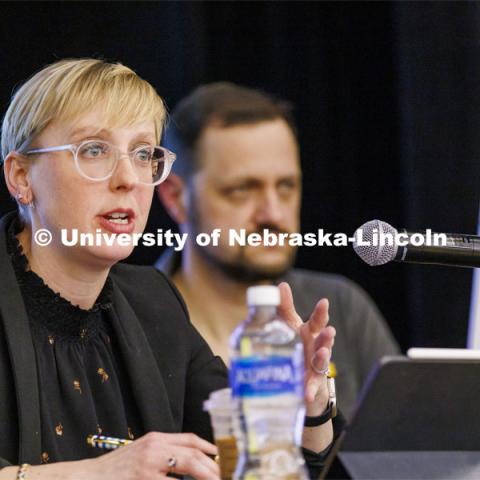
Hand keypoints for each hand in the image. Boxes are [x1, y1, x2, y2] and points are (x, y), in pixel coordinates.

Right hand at [16, 432, 219, 479]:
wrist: (88, 477)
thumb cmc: (118, 469)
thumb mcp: (142, 454)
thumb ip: (164, 454)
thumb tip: (192, 463)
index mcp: (155, 439)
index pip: (188, 439)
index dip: (208, 447)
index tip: (221, 456)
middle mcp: (154, 448)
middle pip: (191, 453)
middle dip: (212, 467)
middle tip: (225, 475)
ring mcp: (148, 465)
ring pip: (186, 466)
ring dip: (204, 476)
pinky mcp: (142, 479)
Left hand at [278, 282, 335, 414]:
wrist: (299, 380)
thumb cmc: (296, 348)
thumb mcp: (289, 327)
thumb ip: (285, 307)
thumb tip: (281, 285)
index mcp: (310, 333)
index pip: (317, 321)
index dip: (321, 312)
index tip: (324, 302)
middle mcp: (315, 348)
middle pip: (323, 341)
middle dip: (327, 336)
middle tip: (329, 330)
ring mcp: (315, 367)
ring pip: (321, 362)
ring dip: (323, 358)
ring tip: (322, 354)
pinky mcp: (310, 385)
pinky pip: (310, 388)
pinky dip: (309, 390)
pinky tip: (306, 393)